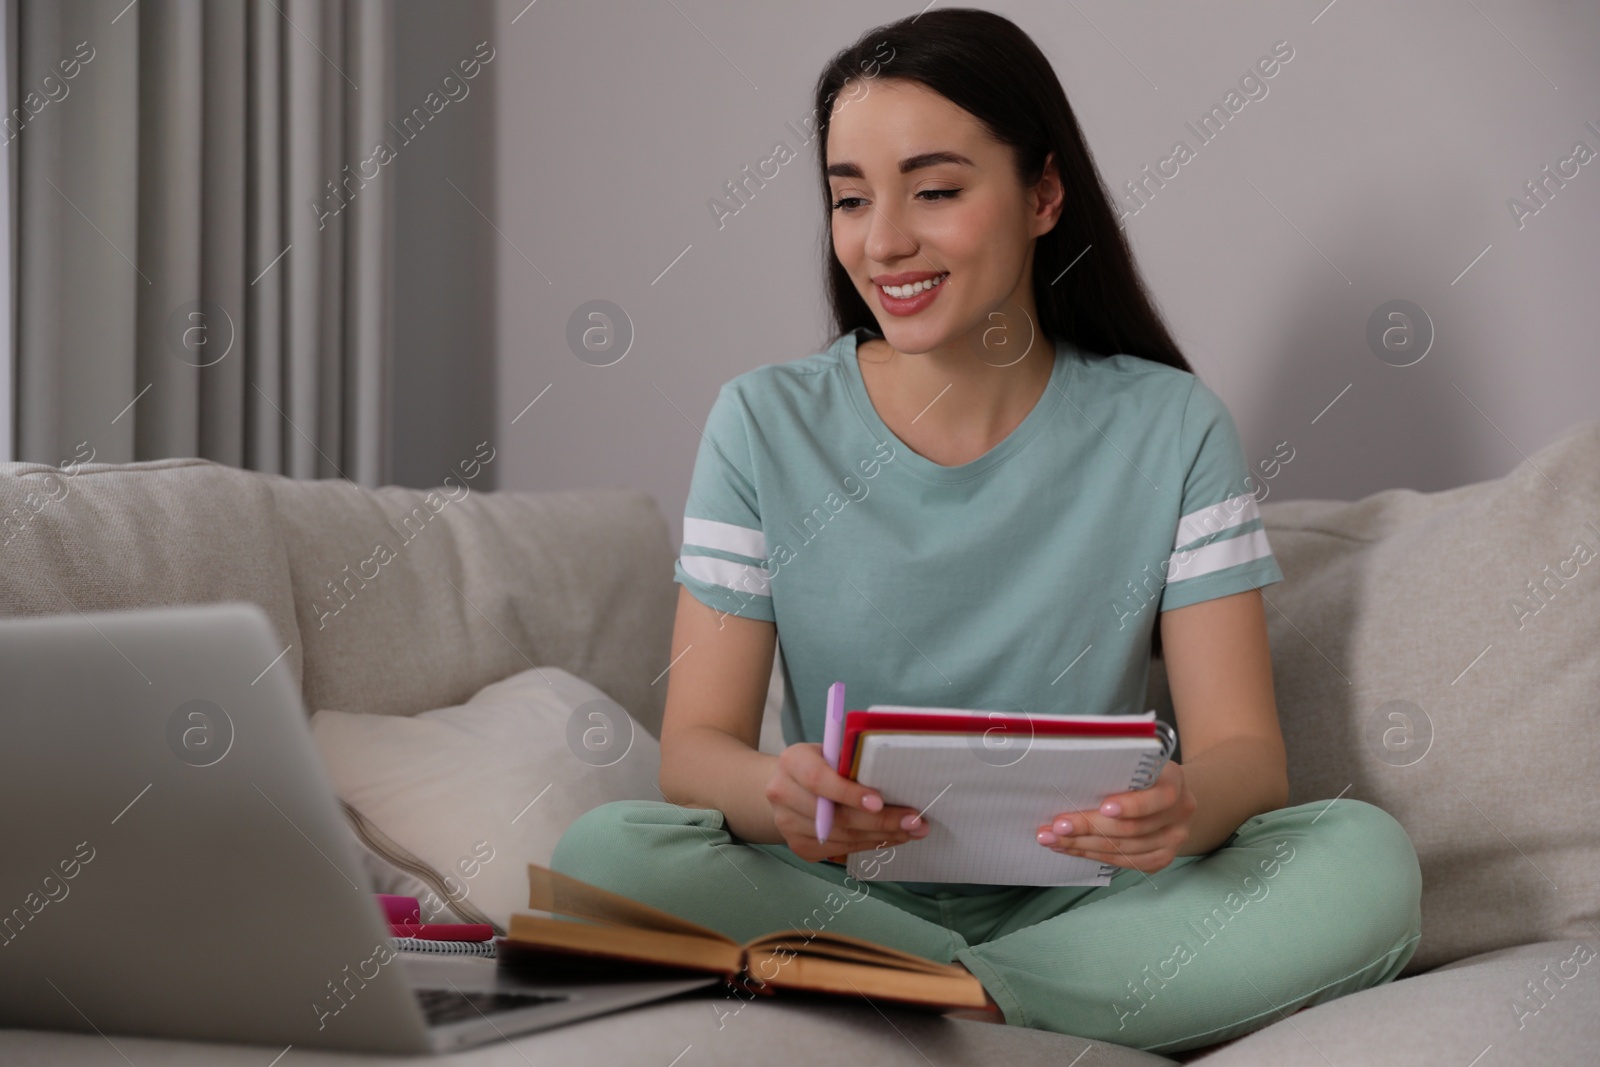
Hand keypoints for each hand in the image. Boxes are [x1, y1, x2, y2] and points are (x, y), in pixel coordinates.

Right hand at [764, 742, 929, 861]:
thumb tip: (895, 778)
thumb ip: (852, 763)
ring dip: (881, 836)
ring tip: (911, 831)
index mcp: (792, 762)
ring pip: (842, 837)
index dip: (849, 793)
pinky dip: (869, 844)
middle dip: (880, 821)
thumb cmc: (821, 763)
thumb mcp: (831, 752)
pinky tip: (891, 837)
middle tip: (914, 821)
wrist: (788, 785)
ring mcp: (788, 825)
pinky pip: (840, 850)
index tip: (879, 802)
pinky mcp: (799, 847)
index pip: (819, 780)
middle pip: (835, 816)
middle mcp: (783, 794)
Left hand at [1035, 761, 1195, 873]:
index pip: (1159, 798)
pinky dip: (1092, 855)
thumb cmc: (1142, 774)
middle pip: (1132, 828)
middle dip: (1089, 827)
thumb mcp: (1137, 763)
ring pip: (1124, 849)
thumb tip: (1072, 780)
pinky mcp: (1161, 859)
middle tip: (1056, 826)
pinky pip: (1124, 863)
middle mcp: (1180, 815)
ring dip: (1083, 845)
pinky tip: (1069, 848)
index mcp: (1175, 783)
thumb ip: (1117, 771)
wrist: (1169, 795)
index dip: (1132, 805)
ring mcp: (1173, 841)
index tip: (1103, 807)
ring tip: (1052, 839)